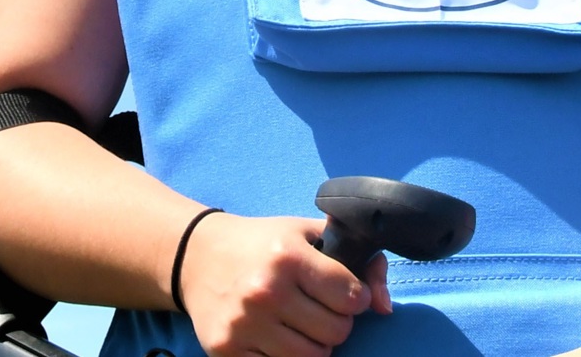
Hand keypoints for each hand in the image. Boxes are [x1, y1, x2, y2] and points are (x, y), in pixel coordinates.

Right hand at [178, 214, 392, 356]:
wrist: (196, 256)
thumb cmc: (262, 244)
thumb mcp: (308, 235)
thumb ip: (360, 261)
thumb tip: (385, 307)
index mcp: (288, 257)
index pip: (352, 297)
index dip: (354, 296)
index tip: (342, 291)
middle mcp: (266, 291)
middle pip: (337, 332)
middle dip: (336, 322)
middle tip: (317, 308)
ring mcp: (245, 324)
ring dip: (314, 344)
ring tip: (299, 323)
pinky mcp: (227, 349)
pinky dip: (285, 356)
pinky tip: (275, 335)